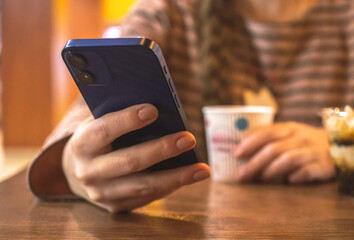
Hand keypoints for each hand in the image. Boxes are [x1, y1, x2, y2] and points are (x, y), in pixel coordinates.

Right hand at [62, 103, 209, 212]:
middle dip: (161, 150)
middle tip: (189, 139)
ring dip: (176, 176)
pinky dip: (171, 186)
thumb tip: (160, 104)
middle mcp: (88, 171)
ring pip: (143, 186)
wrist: (79, 170)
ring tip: (202, 168)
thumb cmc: (99, 139)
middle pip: (129, 162)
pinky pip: (147, 197)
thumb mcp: (100, 122)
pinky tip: (190, 176)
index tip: (153, 110)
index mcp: (82, 143)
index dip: (127, 120)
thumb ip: (121, 113)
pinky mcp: (115, 206)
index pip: (104, 130)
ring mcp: (101, 193)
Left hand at [234, 122, 334, 183]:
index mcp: (289, 128)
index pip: (267, 132)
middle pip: (274, 149)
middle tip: (240, 175)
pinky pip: (307, 172)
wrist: (337, 145)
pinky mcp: (323, 166)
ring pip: (288, 160)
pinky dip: (295, 177)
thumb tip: (237, 146)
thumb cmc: (301, 140)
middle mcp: (301, 138)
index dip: (250, 143)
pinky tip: (287, 181)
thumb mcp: (287, 133)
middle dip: (254, 163)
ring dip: (270, 171)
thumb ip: (266, 137)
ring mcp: (312, 152)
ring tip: (258, 179)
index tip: (236, 154)